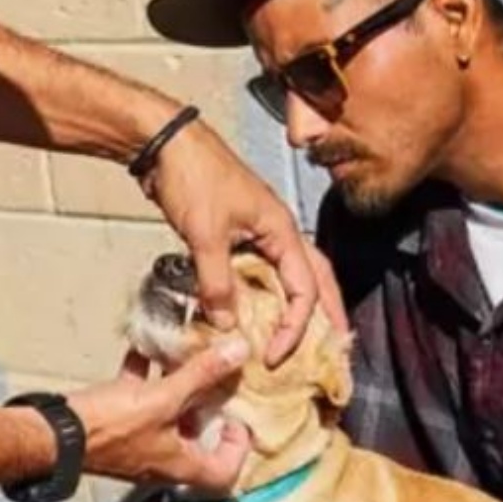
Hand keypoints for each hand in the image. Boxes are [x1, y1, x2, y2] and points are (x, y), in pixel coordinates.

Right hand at [68, 339, 251, 489]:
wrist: (54, 435)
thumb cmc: (111, 427)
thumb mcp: (163, 398)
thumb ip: (201, 375)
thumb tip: (240, 351)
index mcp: (180, 464)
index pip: (224, 474)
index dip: (237, 449)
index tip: (235, 418)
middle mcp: (162, 460)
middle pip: (196, 439)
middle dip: (205, 406)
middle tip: (213, 378)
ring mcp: (138, 444)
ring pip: (167, 417)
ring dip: (176, 388)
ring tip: (183, 358)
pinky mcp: (116, 428)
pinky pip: (137, 401)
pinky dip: (144, 378)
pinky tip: (143, 350)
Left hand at [150, 119, 347, 365]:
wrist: (166, 145)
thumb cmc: (192, 178)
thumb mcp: (205, 235)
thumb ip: (218, 283)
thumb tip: (227, 325)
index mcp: (282, 229)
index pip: (305, 289)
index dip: (295, 328)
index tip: (275, 356)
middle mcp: (279, 232)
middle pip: (316, 280)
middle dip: (327, 315)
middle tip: (335, 347)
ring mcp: (260, 232)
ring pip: (291, 276)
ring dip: (299, 307)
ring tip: (303, 338)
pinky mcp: (239, 235)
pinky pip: (262, 273)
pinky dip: (265, 297)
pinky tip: (258, 316)